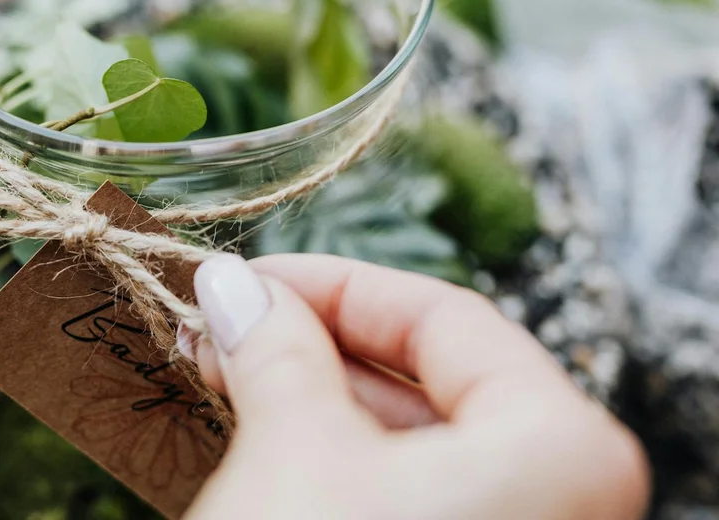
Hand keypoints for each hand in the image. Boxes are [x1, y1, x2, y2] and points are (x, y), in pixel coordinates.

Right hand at [181, 254, 649, 519]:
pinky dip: (326, 458)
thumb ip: (272, 347)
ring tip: (217, 373)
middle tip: (216, 325)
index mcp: (559, 448)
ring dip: (308, 400)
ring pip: (408, 441)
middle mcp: (559, 498)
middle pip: (427, 378)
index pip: (443, 317)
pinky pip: (401, 496)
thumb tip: (231, 285)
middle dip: (310, 344)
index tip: (244, 279)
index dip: (331, 284)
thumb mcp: (291, 451)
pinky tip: (254, 432)